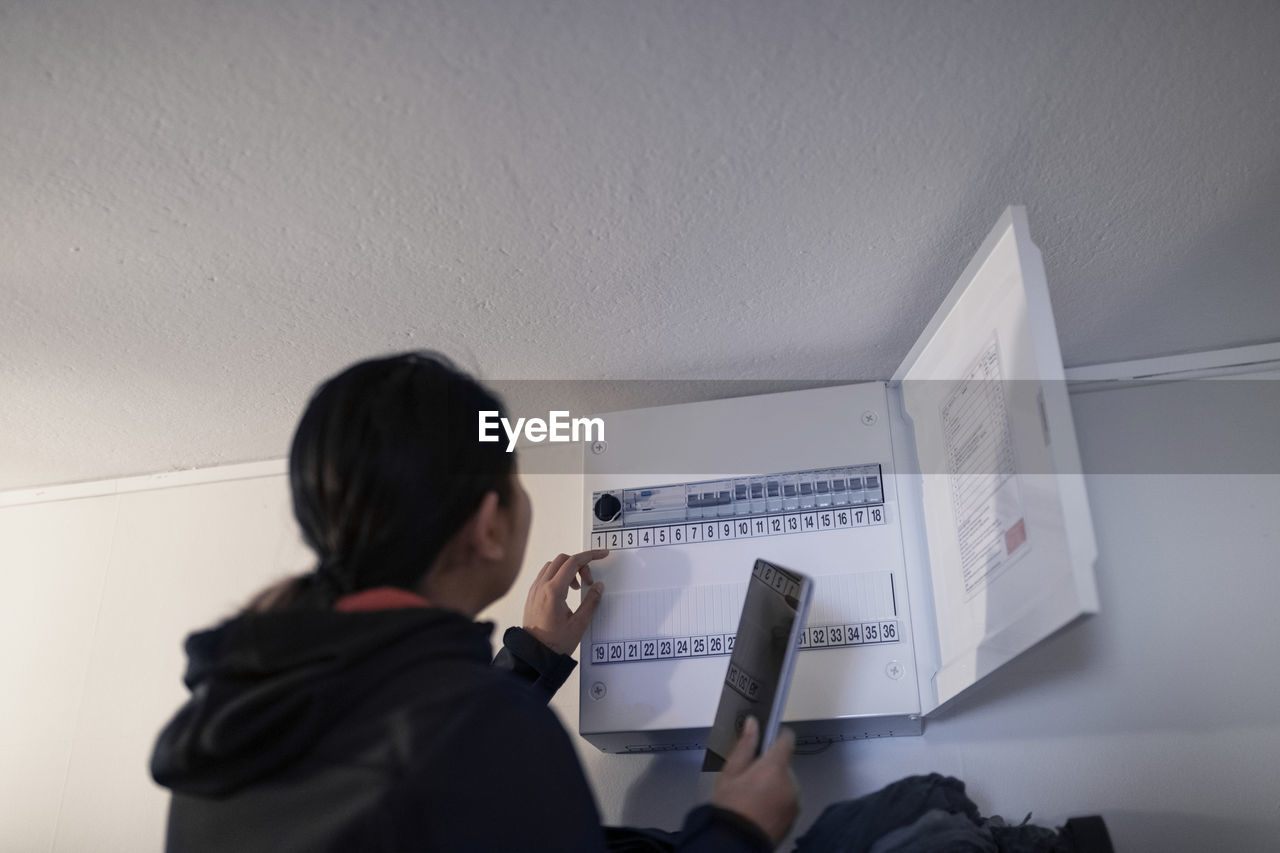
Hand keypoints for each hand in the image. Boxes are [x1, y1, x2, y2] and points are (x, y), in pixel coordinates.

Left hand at [522, 549, 607, 654]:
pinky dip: (558, 575)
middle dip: (579, 564)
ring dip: (568, 569)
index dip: (590, 555)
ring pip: (552, 565)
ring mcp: (534, 590)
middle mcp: (541, 586)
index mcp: (553, 591)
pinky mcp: (532, 595)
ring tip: (577, 588)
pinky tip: (566, 591)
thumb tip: (598, 586)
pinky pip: (545, 575)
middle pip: (562, 559)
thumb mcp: (579, 624)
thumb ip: (591, 602)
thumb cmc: (555, 643)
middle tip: (588, 581)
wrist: (533, 655)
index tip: (602, 554)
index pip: (573, 562)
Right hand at [710, 716, 798, 844]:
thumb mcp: (731, 772)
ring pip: (787, 782)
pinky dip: (778, 800)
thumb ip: (745, 745)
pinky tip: (761, 809)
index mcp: (775, 767)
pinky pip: (788, 799)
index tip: (765, 742)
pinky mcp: (795, 817)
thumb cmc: (730, 804)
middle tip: (750, 777)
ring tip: (754, 797)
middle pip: (784, 764)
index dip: (777, 737)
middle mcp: (791, 782)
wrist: (735, 843)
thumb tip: (753, 721)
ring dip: (775, 784)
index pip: (787, 740)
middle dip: (771, 766)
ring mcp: (795, 801)